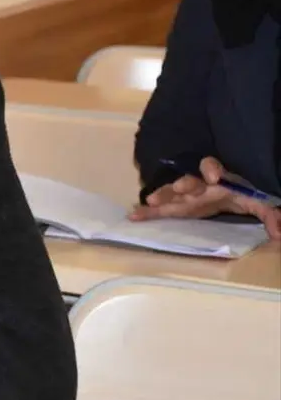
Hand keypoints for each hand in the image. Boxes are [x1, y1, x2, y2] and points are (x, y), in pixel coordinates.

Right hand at [130, 156, 280, 238]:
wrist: (237, 195)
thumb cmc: (246, 196)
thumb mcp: (261, 203)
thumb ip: (271, 213)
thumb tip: (279, 232)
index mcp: (220, 180)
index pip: (213, 167)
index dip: (211, 169)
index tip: (213, 177)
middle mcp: (201, 185)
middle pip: (190, 181)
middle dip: (183, 185)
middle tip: (179, 188)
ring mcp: (189, 196)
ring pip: (173, 194)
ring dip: (163, 197)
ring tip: (150, 202)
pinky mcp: (181, 207)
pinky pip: (164, 209)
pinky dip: (149, 213)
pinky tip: (134, 216)